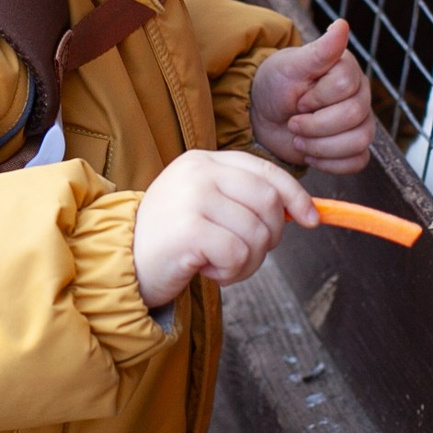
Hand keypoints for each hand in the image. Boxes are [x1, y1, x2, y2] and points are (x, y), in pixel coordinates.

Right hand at [132, 150, 313, 307]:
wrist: (121, 262)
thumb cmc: (170, 238)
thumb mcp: (206, 204)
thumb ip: (243, 199)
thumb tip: (299, 210)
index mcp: (204, 160)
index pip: (266, 171)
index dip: (295, 196)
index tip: (311, 219)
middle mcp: (199, 171)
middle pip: (268, 203)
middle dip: (268, 237)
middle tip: (242, 253)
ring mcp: (192, 197)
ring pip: (257, 233)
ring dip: (246, 261)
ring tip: (217, 262)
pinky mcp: (189, 229)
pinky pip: (238, 254)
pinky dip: (230, 271)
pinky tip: (206, 269)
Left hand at [250, 20, 376, 174]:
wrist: (263, 115)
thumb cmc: (276, 85)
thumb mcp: (290, 66)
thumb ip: (319, 50)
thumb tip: (342, 24)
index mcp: (347, 69)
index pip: (346, 85)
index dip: (317, 97)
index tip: (297, 98)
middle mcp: (360, 94)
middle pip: (355, 115)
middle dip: (316, 125)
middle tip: (293, 122)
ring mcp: (360, 122)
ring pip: (360, 141)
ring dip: (321, 146)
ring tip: (299, 139)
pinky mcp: (353, 147)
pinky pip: (358, 162)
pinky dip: (330, 163)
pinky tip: (310, 153)